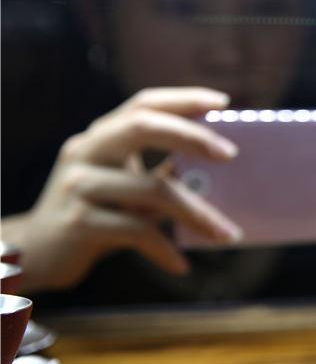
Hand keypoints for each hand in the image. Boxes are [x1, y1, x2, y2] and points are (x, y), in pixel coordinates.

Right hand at [2, 87, 242, 292]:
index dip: (183, 99)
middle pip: (142, 127)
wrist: (37, 253)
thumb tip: (219, 172)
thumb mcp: (129, 187)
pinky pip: (137, 231)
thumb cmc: (97, 214)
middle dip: (191, 136)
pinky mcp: (77, 222)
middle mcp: (86, 152)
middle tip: (231, 154)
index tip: (222, 103)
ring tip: (227, 234)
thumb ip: (162, 173)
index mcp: (101, 137)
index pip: (143, 103)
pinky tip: (181, 265)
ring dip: (197, 214)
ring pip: (152, 189)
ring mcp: (78, 185)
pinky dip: (165, 249)